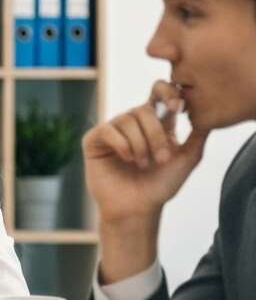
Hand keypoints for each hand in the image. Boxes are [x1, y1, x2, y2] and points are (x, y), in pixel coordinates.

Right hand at [83, 81, 208, 224]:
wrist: (137, 208)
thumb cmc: (160, 186)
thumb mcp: (187, 159)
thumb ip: (197, 136)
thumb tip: (206, 114)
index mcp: (155, 122)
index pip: (158, 92)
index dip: (167, 92)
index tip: (178, 108)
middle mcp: (133, 122)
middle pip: (144, 109)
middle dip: (156, 135)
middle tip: (162, 159)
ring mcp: (112, 130)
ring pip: (127, 120)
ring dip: (140, 145)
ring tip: (142, 165)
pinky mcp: (94, 140)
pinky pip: (108, 130)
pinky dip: (122, 145)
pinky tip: (127, 159)